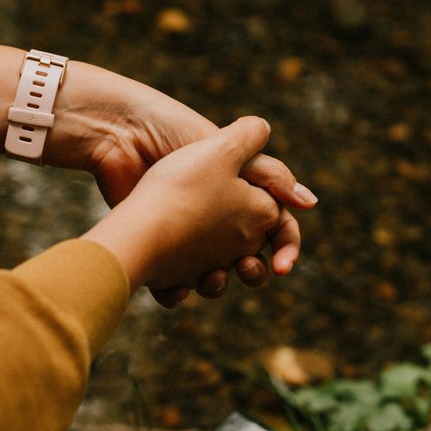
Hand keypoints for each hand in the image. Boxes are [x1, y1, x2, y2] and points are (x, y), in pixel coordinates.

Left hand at [44, 63, 316, 285]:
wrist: (120, 138)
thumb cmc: (173, 139)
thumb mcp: (226, 152)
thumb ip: (269, 172)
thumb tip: (309, 202)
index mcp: (240, 194)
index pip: (276, 228)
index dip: (286, 248)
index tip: (282, 266)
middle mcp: (218, 219)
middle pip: (249, 258)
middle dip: (253, 271)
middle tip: (244, 268)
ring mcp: (187, 237)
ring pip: (214, 277)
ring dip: (218, 284)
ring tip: (210, 278)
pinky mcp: (156, 247)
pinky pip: (173, 284)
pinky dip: (176, 291)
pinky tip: (173, 286)